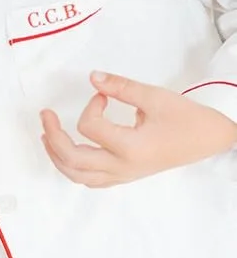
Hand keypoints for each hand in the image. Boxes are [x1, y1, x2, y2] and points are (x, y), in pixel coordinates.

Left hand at [41, 70, 236, 187]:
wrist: (211, 139)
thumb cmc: (187, 119)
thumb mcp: (154, 97)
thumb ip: (120, 87)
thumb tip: (93, 77)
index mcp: (130, 148)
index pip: (89, 127)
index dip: (91, 104)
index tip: (102, 94)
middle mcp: (123, 167)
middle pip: (73, 159)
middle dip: (53, 136)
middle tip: (45, 116)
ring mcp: (124, 175)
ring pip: (78, 175)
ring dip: (57, 156)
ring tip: (47, 135)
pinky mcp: (126, 176)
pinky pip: (91, 180)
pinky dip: (73, 168)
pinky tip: (67, 154)